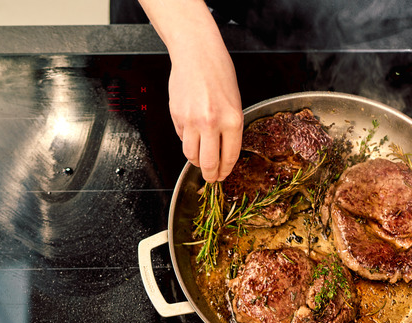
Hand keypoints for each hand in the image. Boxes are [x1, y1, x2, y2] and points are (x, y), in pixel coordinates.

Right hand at [168, 43, 242, 181]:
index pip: (230, 157)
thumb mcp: (235, 102)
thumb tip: (223, 153)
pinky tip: (192, 133)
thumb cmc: (219, 74)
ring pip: (191, 155)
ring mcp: (191, 121)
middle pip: (208, 163)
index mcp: (233, 120)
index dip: (225, 171)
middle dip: (210, 176)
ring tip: (200, 159)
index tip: (223, 176)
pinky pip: (181, 138)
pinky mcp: (176, 116)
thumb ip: (230, 129)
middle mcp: (212, 123)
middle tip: (211, 178)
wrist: (197, 54)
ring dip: (196, 161)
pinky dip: (187, 140)